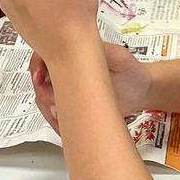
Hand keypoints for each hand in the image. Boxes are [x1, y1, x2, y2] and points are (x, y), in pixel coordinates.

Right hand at [30, 42, 152, 132]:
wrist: (142, 93)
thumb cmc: (132, 71)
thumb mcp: (119, 56)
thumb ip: (102, 51)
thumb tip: (82, 52)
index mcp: (74, 55)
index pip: (45, 55)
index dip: (37, 66)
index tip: (40, 79)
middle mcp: (66, 73)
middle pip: (40, 81)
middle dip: (42, 94)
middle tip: (54, 106)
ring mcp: (68, 92)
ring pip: (45, 100)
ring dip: (47, 110)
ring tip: (60, 118)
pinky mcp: (72, 109)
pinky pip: (56, 117)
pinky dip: (57, 124)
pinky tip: (64, 128)